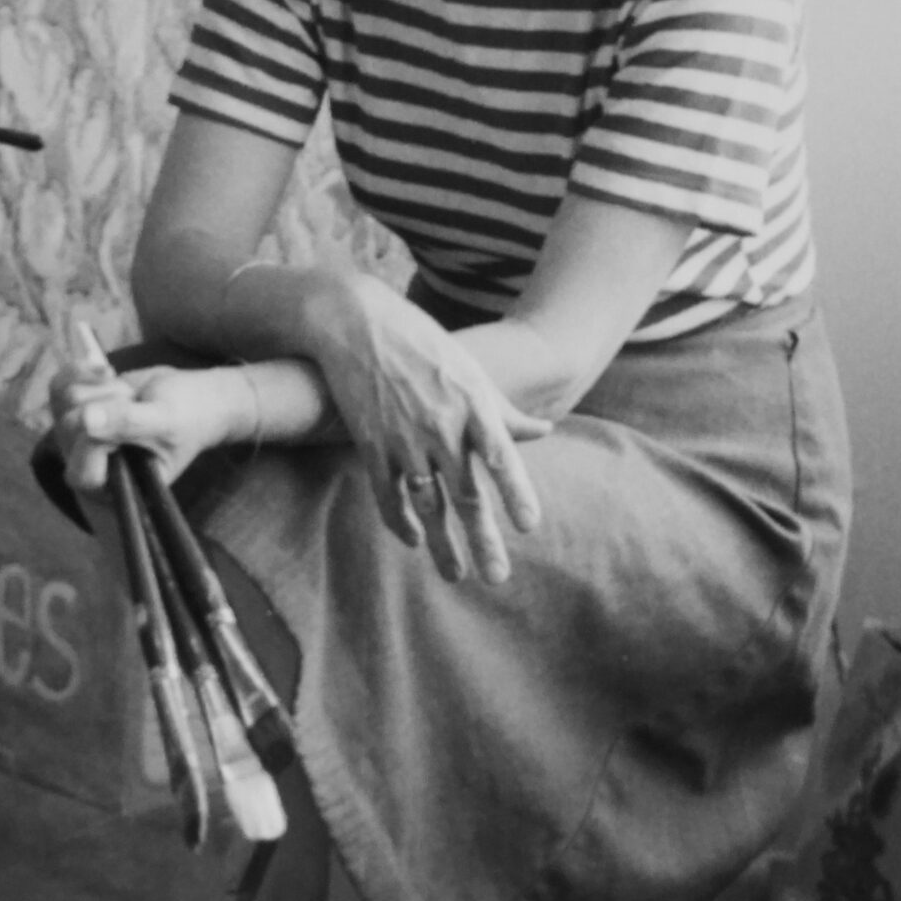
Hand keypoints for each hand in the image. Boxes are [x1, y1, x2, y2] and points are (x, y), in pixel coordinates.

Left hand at [48, 359, 239, 500]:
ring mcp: (78, 436)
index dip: (96, 441)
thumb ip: (129, 423)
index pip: (84, 473)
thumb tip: (86, 420)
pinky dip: (83, 370)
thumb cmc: (187, 418)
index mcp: (117, 487)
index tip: (124, 411)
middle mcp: (90, 465)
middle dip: (107, 402)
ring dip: (102, 387)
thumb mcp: (166, 421)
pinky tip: (106, 372)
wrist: (190, 397)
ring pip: (66, 400)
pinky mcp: (73, 408)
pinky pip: (59, 384)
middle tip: (135, 402)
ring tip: (129, 394)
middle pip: (70, 427)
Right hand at [304, 275, 548, 582]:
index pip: (500, 457)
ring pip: (427, 504)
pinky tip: (414, 539)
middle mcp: (441, 426)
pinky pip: (388, 494)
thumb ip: (505, 411)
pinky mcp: (371, 444)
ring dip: (441, 544)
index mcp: (473, 405)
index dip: (515, 492)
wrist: (355, 322)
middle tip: (497, 577)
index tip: (528, 525)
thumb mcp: (471, 371)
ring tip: (456, 575)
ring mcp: (404, 438)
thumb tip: (544, 431)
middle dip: (482, 539)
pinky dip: (400, 521)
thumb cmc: (421, 344)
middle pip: (466, 494)